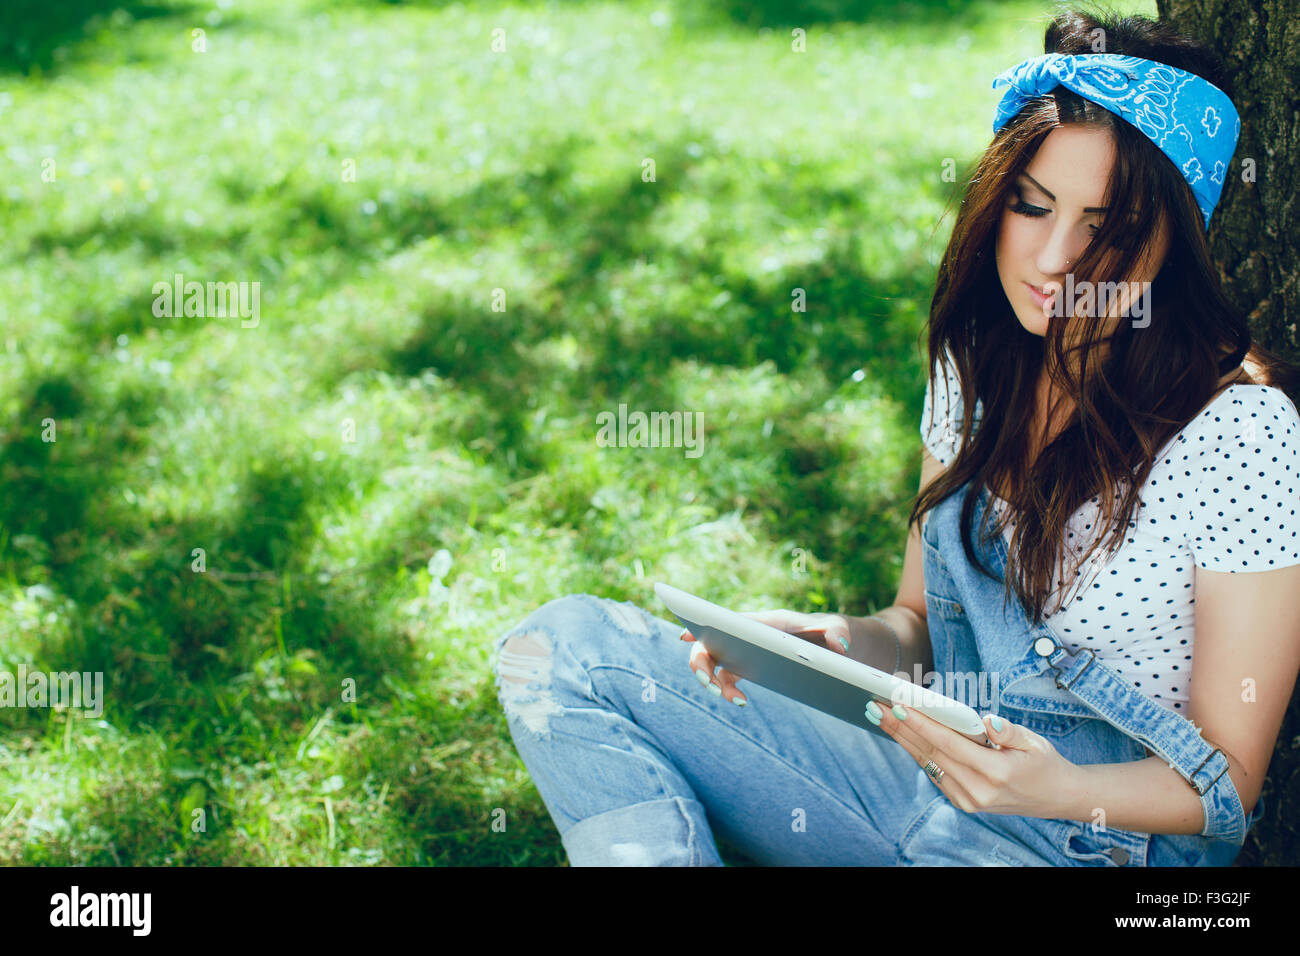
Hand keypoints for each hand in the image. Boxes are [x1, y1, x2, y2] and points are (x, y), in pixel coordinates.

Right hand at [680, 609, 854, 706]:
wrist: (844, 647)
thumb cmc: (836, 632)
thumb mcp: (843, 629)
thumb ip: (840, 632)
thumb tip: (838, 646)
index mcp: (766, 621)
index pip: (728, 620)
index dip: (703, 625)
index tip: (685, 636)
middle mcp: (750, 634)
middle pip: (711, 643)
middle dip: (701, 663)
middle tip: (708, 683)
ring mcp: (748, 652)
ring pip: (716, 664)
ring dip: (714, 682)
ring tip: (734, 700)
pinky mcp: (752, 668)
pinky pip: (729, 678)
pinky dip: (728, 690)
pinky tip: (742, 702)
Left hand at [871, 703, 1080, 818]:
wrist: (1057, 798)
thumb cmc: (1044, 763)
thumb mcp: (1034, 742)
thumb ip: (1009, 731)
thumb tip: (986, 720)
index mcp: (996, 773)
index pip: (949, 744)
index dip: (922, 724)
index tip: (898, 706)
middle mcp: (978, 791)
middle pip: (931, 753)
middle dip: (900, 728)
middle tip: (874, 705)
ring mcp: (968, 801)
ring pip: (928, 763)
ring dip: (902, 739)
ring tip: (879, 716)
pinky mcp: (963, 802)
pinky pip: (934, 772)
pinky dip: (916, 751)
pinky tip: (901, 733)